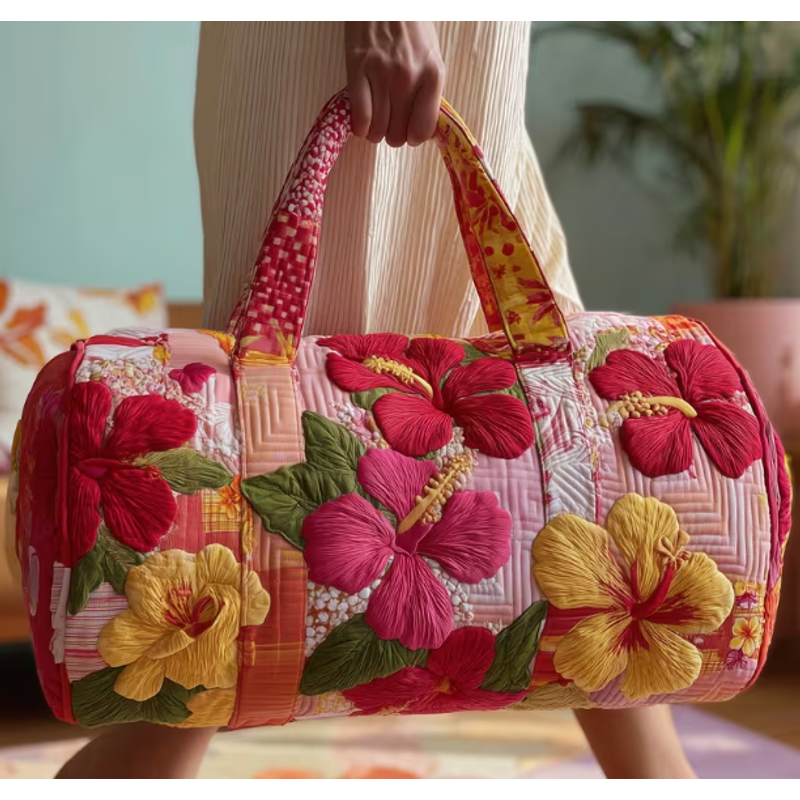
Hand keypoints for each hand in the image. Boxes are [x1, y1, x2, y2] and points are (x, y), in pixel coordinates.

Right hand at [345, 21, 444, 146]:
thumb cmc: (410, 25)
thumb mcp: (431, 56)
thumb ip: (427, 90)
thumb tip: (418, 123)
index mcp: (432, 76)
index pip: (423, 129)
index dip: (413, 136)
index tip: (408, 131)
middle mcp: (408, 79)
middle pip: (398, 135)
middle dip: (392, 135)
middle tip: (389, 123)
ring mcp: (381, 75)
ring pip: (378, 131)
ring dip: (375, 132)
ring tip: (375, 120)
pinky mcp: (356, 70)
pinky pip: (359, 117)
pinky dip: (360, 126)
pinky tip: (361, 119)